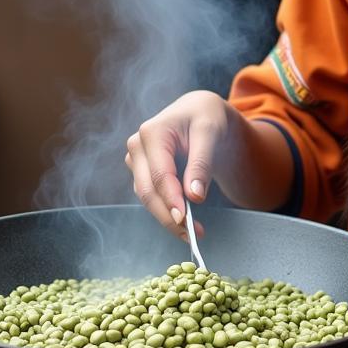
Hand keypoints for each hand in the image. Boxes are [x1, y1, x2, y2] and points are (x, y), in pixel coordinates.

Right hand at [125, 90, 228, 237]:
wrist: (200, 111)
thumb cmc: (206, 116)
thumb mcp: (210, 132)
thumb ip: (201, 163)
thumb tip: (194, 196)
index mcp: (152, 132)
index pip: (160, 175)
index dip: (171, 200)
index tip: (185, 221)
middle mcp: (137, 147)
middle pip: (148, 191)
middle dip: (168, 216)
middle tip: (191, 235)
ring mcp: (137, 160)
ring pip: (148, 197)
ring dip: (167, 217)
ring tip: (192, 233)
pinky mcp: (142, 171)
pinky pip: (152, 195)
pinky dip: (167, 210)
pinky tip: (185, 223)